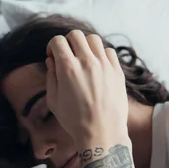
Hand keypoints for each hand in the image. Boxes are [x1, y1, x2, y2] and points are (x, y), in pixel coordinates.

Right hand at [45, 30, 128, 147]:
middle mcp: (87, 62)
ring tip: (83, 59)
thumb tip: (51, 60)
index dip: (52, 46)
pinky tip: (97, 66)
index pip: (58, 41)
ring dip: (85, 45)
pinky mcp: (117, 71)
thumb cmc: (75, 120)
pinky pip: (109, 51)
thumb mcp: (53, 101)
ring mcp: (105, 65)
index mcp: (68, 68)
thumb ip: (51, 76)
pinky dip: (101, 54)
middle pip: (76, 35)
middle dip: (68, 42)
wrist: (102, 133)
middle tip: (67, 55)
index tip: (53, 56)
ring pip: (94, 40)